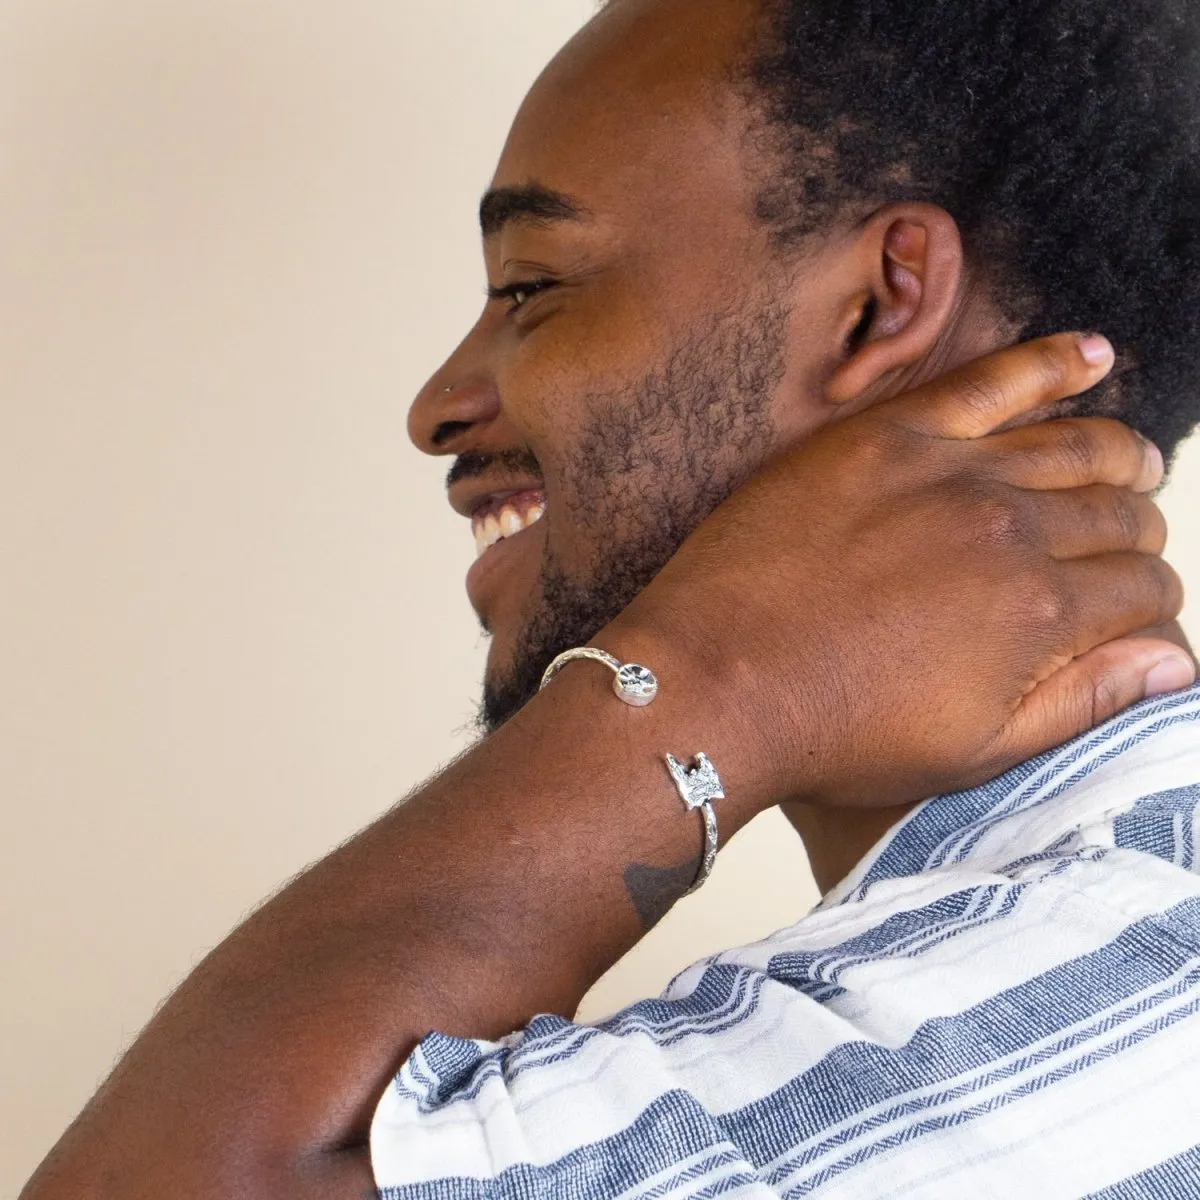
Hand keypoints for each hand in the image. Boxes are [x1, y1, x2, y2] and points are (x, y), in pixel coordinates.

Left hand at [609, 334, 1193, 810]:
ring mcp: (952, 471)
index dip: (1147, 603)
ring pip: (1077, 444)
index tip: (1128, 611)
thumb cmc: (832, 729)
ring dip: (1118, 454)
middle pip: (1116, 513)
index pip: (1143, 589)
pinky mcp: (890, 433)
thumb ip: (1082, 701)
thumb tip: (1179, 661)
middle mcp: (1013, 531)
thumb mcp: (970, 751)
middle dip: (1133, 534)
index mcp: (1040, 615)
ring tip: (1129, 464)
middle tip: (1119, 547)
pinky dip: (1051, 361)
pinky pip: (993, 377)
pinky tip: (1089, 354)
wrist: (716, 679)